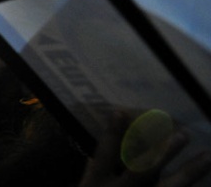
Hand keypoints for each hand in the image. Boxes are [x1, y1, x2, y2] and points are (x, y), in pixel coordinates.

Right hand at [79, 113, 210, 186]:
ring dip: (189, 171)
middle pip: (143, 169)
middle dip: (162, 150)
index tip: (119, 111)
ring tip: (207, 155)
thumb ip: (91, 175)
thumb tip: (96, 155)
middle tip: (182, 133)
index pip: (104, 154)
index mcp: (97, 185)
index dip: (111, 132)